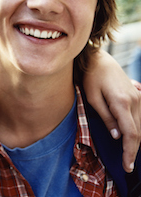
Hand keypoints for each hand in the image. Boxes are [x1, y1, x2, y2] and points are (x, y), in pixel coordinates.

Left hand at [83, 49, 140, 172]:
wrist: (99, 60)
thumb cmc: (91, 78)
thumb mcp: (92, 98)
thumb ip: (106, 118)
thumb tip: (117, 137)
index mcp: (122, 103)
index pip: (131, 134)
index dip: (130, 152)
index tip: (127, 166)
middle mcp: (135, 101)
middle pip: (139, 132)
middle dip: (133, 150)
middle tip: (126, 165)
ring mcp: (138, 98)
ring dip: (136, 141)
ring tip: (127, 154)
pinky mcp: (138, 96)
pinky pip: (140, 118)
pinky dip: (136, 130)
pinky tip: (129, 138)